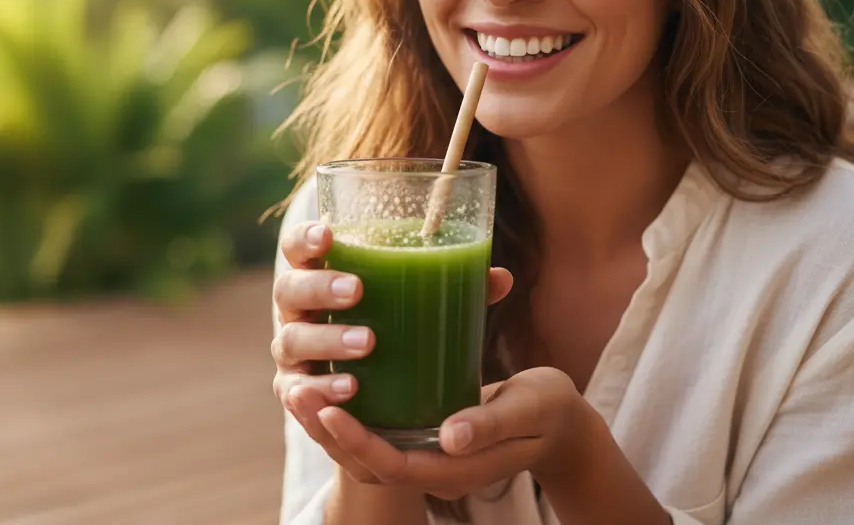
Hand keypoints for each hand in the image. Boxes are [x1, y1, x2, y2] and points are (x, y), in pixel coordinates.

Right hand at [272, 220, 514, 482]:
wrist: (375, 396)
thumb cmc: (394, 326)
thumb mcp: (420, 305)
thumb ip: (455, 288)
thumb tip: (499, 277)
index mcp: (319, 275)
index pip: (297, 248)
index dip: (306, 238)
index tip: (329, 233)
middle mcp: (296, 310)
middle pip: (290, 289)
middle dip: (320, 287)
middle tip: (357, 290)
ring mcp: (292, 351)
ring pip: (293, 340)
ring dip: (328, 340)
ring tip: (366, 343)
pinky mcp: (297, 391)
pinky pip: (297, 391)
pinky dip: (320, 390)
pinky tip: (348, 389)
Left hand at [300, 367, 597, 499]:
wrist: (558, 422)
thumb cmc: (547, 410)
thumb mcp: (527, 410)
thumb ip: (490, 424)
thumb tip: (451, 437)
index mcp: (456, 469)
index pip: (393, 467)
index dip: (358, 442)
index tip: (330, 407)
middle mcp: (433, 470)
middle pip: (367, 464)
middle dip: (328, 432)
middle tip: (295, 391)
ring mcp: (425, 456)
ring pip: (365, 452)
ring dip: (328, 425)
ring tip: (296, 388)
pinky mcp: (422, 436)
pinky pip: (376, 434)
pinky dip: (347, 414)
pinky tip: (325, 382)